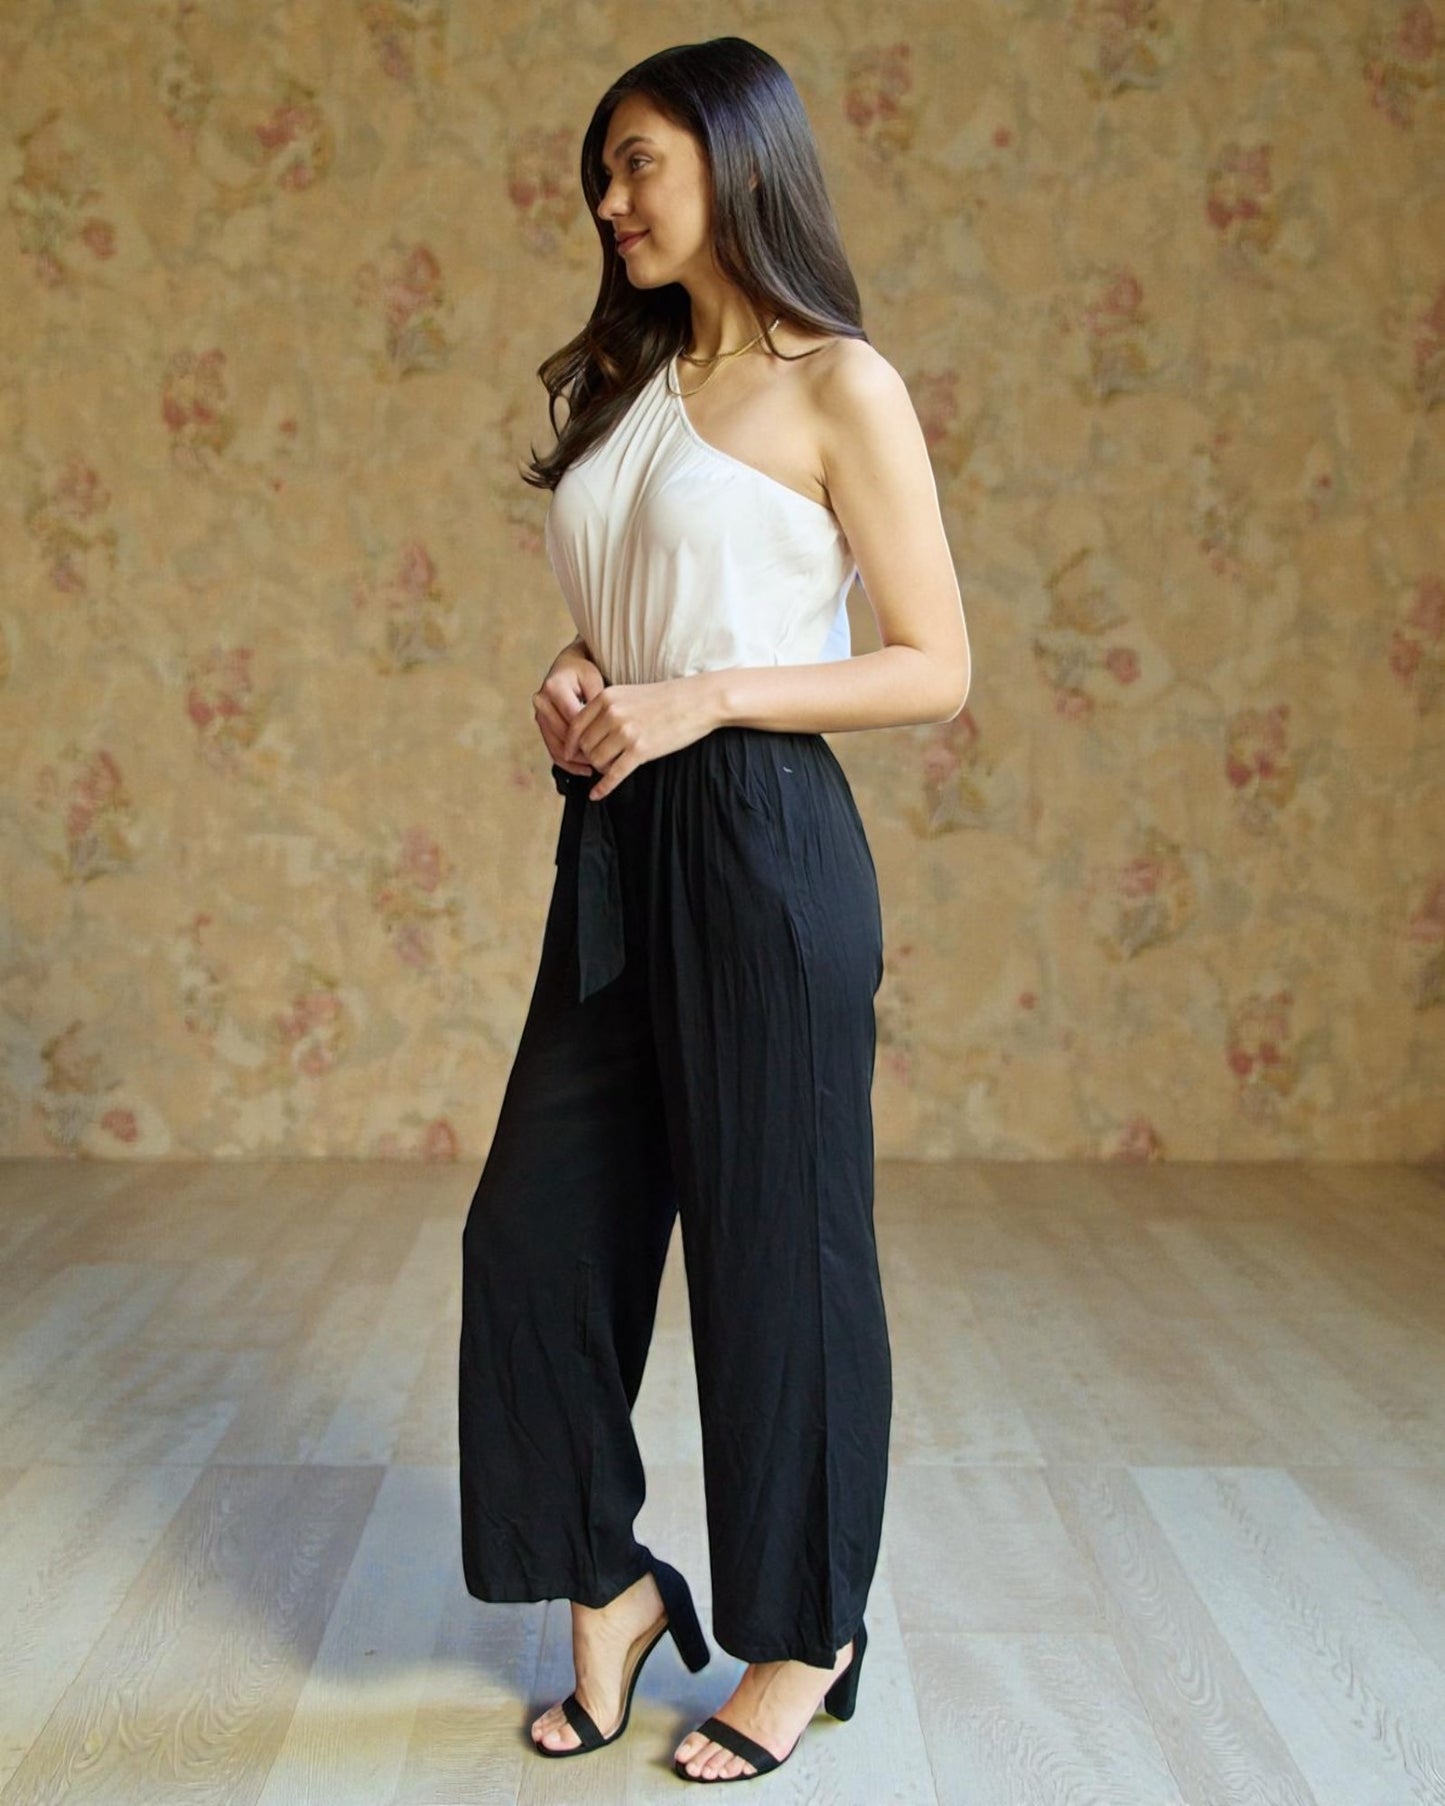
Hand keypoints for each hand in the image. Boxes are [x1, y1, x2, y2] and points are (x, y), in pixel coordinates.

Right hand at [533, 640, 605, 774]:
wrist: (566, 668)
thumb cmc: (583, 673)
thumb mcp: (594, 681)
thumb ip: (596, 703)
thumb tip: (601, 730)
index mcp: (554, 688)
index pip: (574, 720)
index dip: (591, 737)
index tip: (609, 749)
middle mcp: (542, 702)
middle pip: (564, 736)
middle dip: (584, 752)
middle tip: (605, 764)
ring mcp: (539, 715)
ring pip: (556, 746)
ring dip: (575, 761)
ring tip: (595, 769)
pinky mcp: (541, 726)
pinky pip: (553, 749)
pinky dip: (568, 762)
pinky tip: (583, 769)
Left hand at [561, 674, 722, 798]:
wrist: (698, 701)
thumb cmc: (667, 698)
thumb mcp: (629, 693)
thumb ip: (608, 709)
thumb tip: (589, 732)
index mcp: (606, 698)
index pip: (575, 726)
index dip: (571, 744)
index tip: (570, 754)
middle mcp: (612, 715)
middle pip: (584, 746)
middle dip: (589, 757)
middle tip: (599, 761)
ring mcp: (625, 733)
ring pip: (597, 761)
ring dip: (601, 768)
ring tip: (612, 766)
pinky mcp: (640, 751)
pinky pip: (614, 775)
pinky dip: (603, 787)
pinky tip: (596, 795)